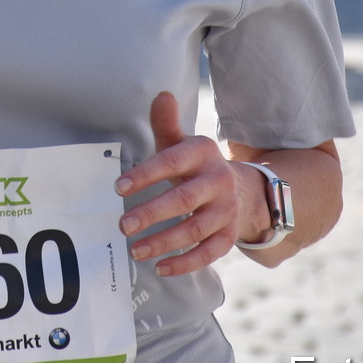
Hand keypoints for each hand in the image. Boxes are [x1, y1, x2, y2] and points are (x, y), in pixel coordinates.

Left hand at [114, 92, 267, 276]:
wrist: (244, 190)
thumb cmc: (196, 165)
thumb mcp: (182, 143)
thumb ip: (167, 123)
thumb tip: (161, 94)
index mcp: (203, 153)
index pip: (171, 162)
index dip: (145, 175)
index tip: (118, 187)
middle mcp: (219, 180)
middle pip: (184, 200)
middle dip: (152, 213)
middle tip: (122, 225)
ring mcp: (226, 210)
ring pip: (196, 229)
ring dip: (165, 242)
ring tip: (135, 249)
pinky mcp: (229, 235)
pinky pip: (209, 253)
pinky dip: (186, 263)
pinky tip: (161, 267)